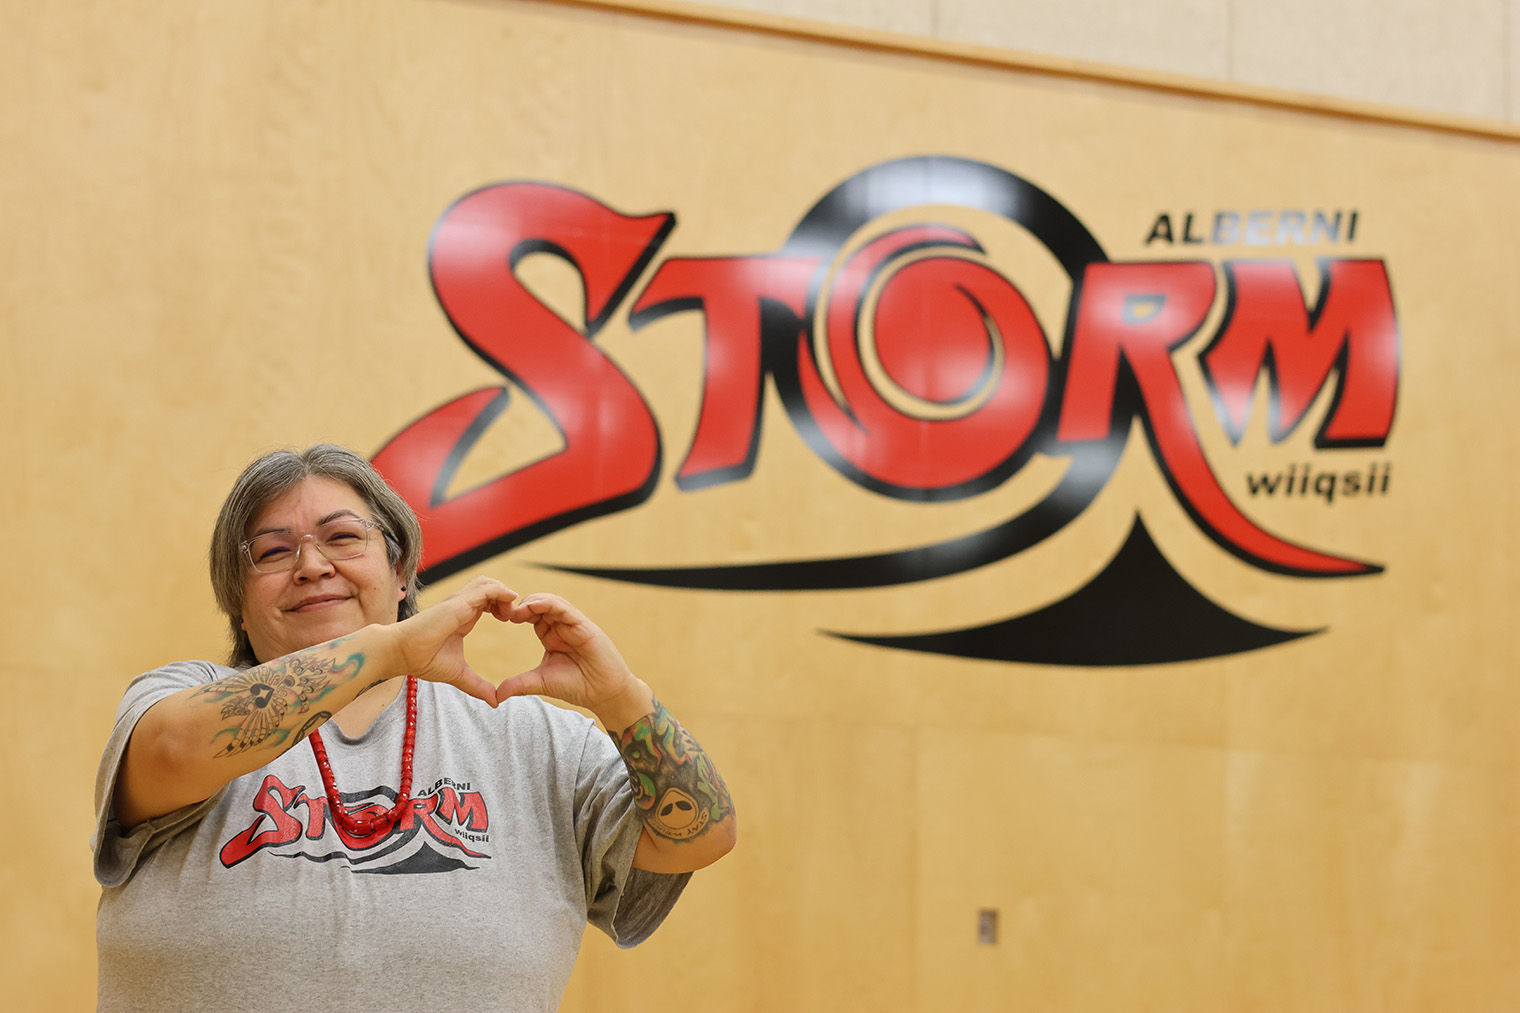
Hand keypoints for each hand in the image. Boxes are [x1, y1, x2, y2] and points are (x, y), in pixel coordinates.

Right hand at [388, 575, 520, 705]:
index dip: (503, 607)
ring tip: (510, 613)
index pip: (488, 600)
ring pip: (488, 583)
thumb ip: (477, 686)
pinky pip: (484, 589)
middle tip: (513, 617)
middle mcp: (462, 606)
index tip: (511, 622)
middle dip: (507, 599)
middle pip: (491, 588)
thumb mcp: (458, 674)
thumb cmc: (422, 660)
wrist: (400, 653)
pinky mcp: (457, 603)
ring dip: (504, 593)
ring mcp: (459, 602)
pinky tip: (510, 603)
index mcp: (463, 617)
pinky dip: (501, 592)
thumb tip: (495, 702)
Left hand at [494, 593, 651, 725]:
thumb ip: (520, 684)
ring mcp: (575, 625)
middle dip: (524, 604)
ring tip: (519, 607)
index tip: (503, 617)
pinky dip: (550, 604)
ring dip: (535, 601)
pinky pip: (566, 609)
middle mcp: (563, 627)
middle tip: (507, 610)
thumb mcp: (541, 682)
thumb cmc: (577, 686)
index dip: (518, 614)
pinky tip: (535, 605)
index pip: (533, 616)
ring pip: (553, 602)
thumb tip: (497, 695)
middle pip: (541, 604)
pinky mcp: (585, 627)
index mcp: (552, 636)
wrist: (604, 694)